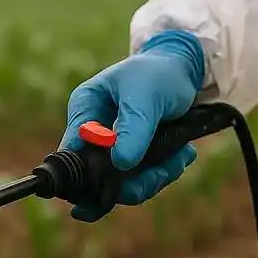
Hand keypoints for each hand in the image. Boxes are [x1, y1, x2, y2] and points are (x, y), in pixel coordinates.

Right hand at [61, 30, 205, 220]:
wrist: (185, 73)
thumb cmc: (159, 75)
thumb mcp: (145, 97)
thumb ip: (133, 128)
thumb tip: (120, 163)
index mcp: (85, 109)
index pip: (72, 153)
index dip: (91, 174)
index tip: (120, 179)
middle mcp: (93, 133)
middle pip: (99, 177)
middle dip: (134, 181)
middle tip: (162, 171)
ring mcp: (112, 148)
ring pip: (125, 184)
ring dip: (155, 177)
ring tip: (179, 156)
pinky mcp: (133, 157)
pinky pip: (143, 180)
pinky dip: (165, 172)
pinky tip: (181, 153)